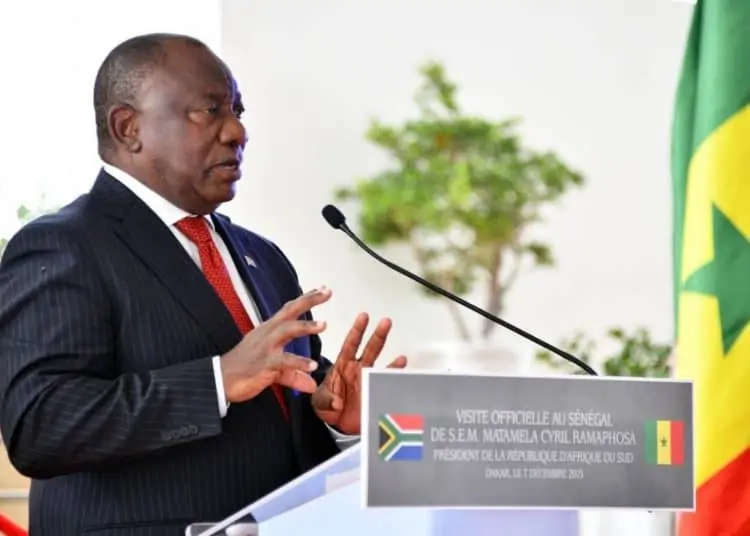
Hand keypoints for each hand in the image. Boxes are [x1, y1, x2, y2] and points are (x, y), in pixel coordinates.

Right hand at [220, 286, 331, 403]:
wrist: (219, 379)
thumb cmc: (244, 368)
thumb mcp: (273, 369)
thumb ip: (294, 374)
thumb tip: (312, 385)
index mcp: (269, 330)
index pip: (289, 309)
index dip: (305, 298)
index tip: (322, 288)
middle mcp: (268, 333)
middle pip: (290, 311)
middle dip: (308, 300)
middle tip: (327, 291)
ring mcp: (265, 347)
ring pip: (287, 330)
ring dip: (306, 326)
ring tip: (324, 324)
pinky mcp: (263, 364)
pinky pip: (284, 362)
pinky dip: (299, 363)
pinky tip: (312, 366)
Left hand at [311, 312, 406, 434]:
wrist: (338, 422)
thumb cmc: (327, 406)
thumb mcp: (319, 402)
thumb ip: (326, 400)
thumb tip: (336, 402)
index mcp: (343, 366)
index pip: (351, 344)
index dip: (357, 330)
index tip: (363, 317)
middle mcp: (358, 368)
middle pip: (370, 348)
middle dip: (378, 335)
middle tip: (386, 322)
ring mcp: (369, 378)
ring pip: (382, 363)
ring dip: (392, 360)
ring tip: (402, 356)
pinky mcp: (376, 390)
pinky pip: (387, 380)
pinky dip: (395, 374)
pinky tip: (402, 366)